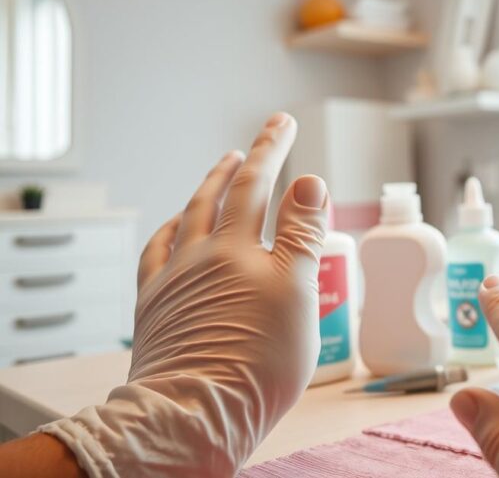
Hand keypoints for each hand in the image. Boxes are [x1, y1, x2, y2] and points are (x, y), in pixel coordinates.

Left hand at [41, 112, 328, 476]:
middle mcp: (201, 254)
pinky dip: (169, 230)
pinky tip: (174, 228)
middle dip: (245, 161)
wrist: (195, 413)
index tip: (285, 120)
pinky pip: (156, 254)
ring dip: (207, 188)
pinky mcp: (155, 308)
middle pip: (223, 194)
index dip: (273, 149)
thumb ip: (302, 234)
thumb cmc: (258, 360)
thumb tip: (308, 180)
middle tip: (262, 137)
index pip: (259, 184)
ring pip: (188, 218)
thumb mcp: (298, 292)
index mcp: (240, 249)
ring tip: (220, 170)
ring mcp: (173, 280)